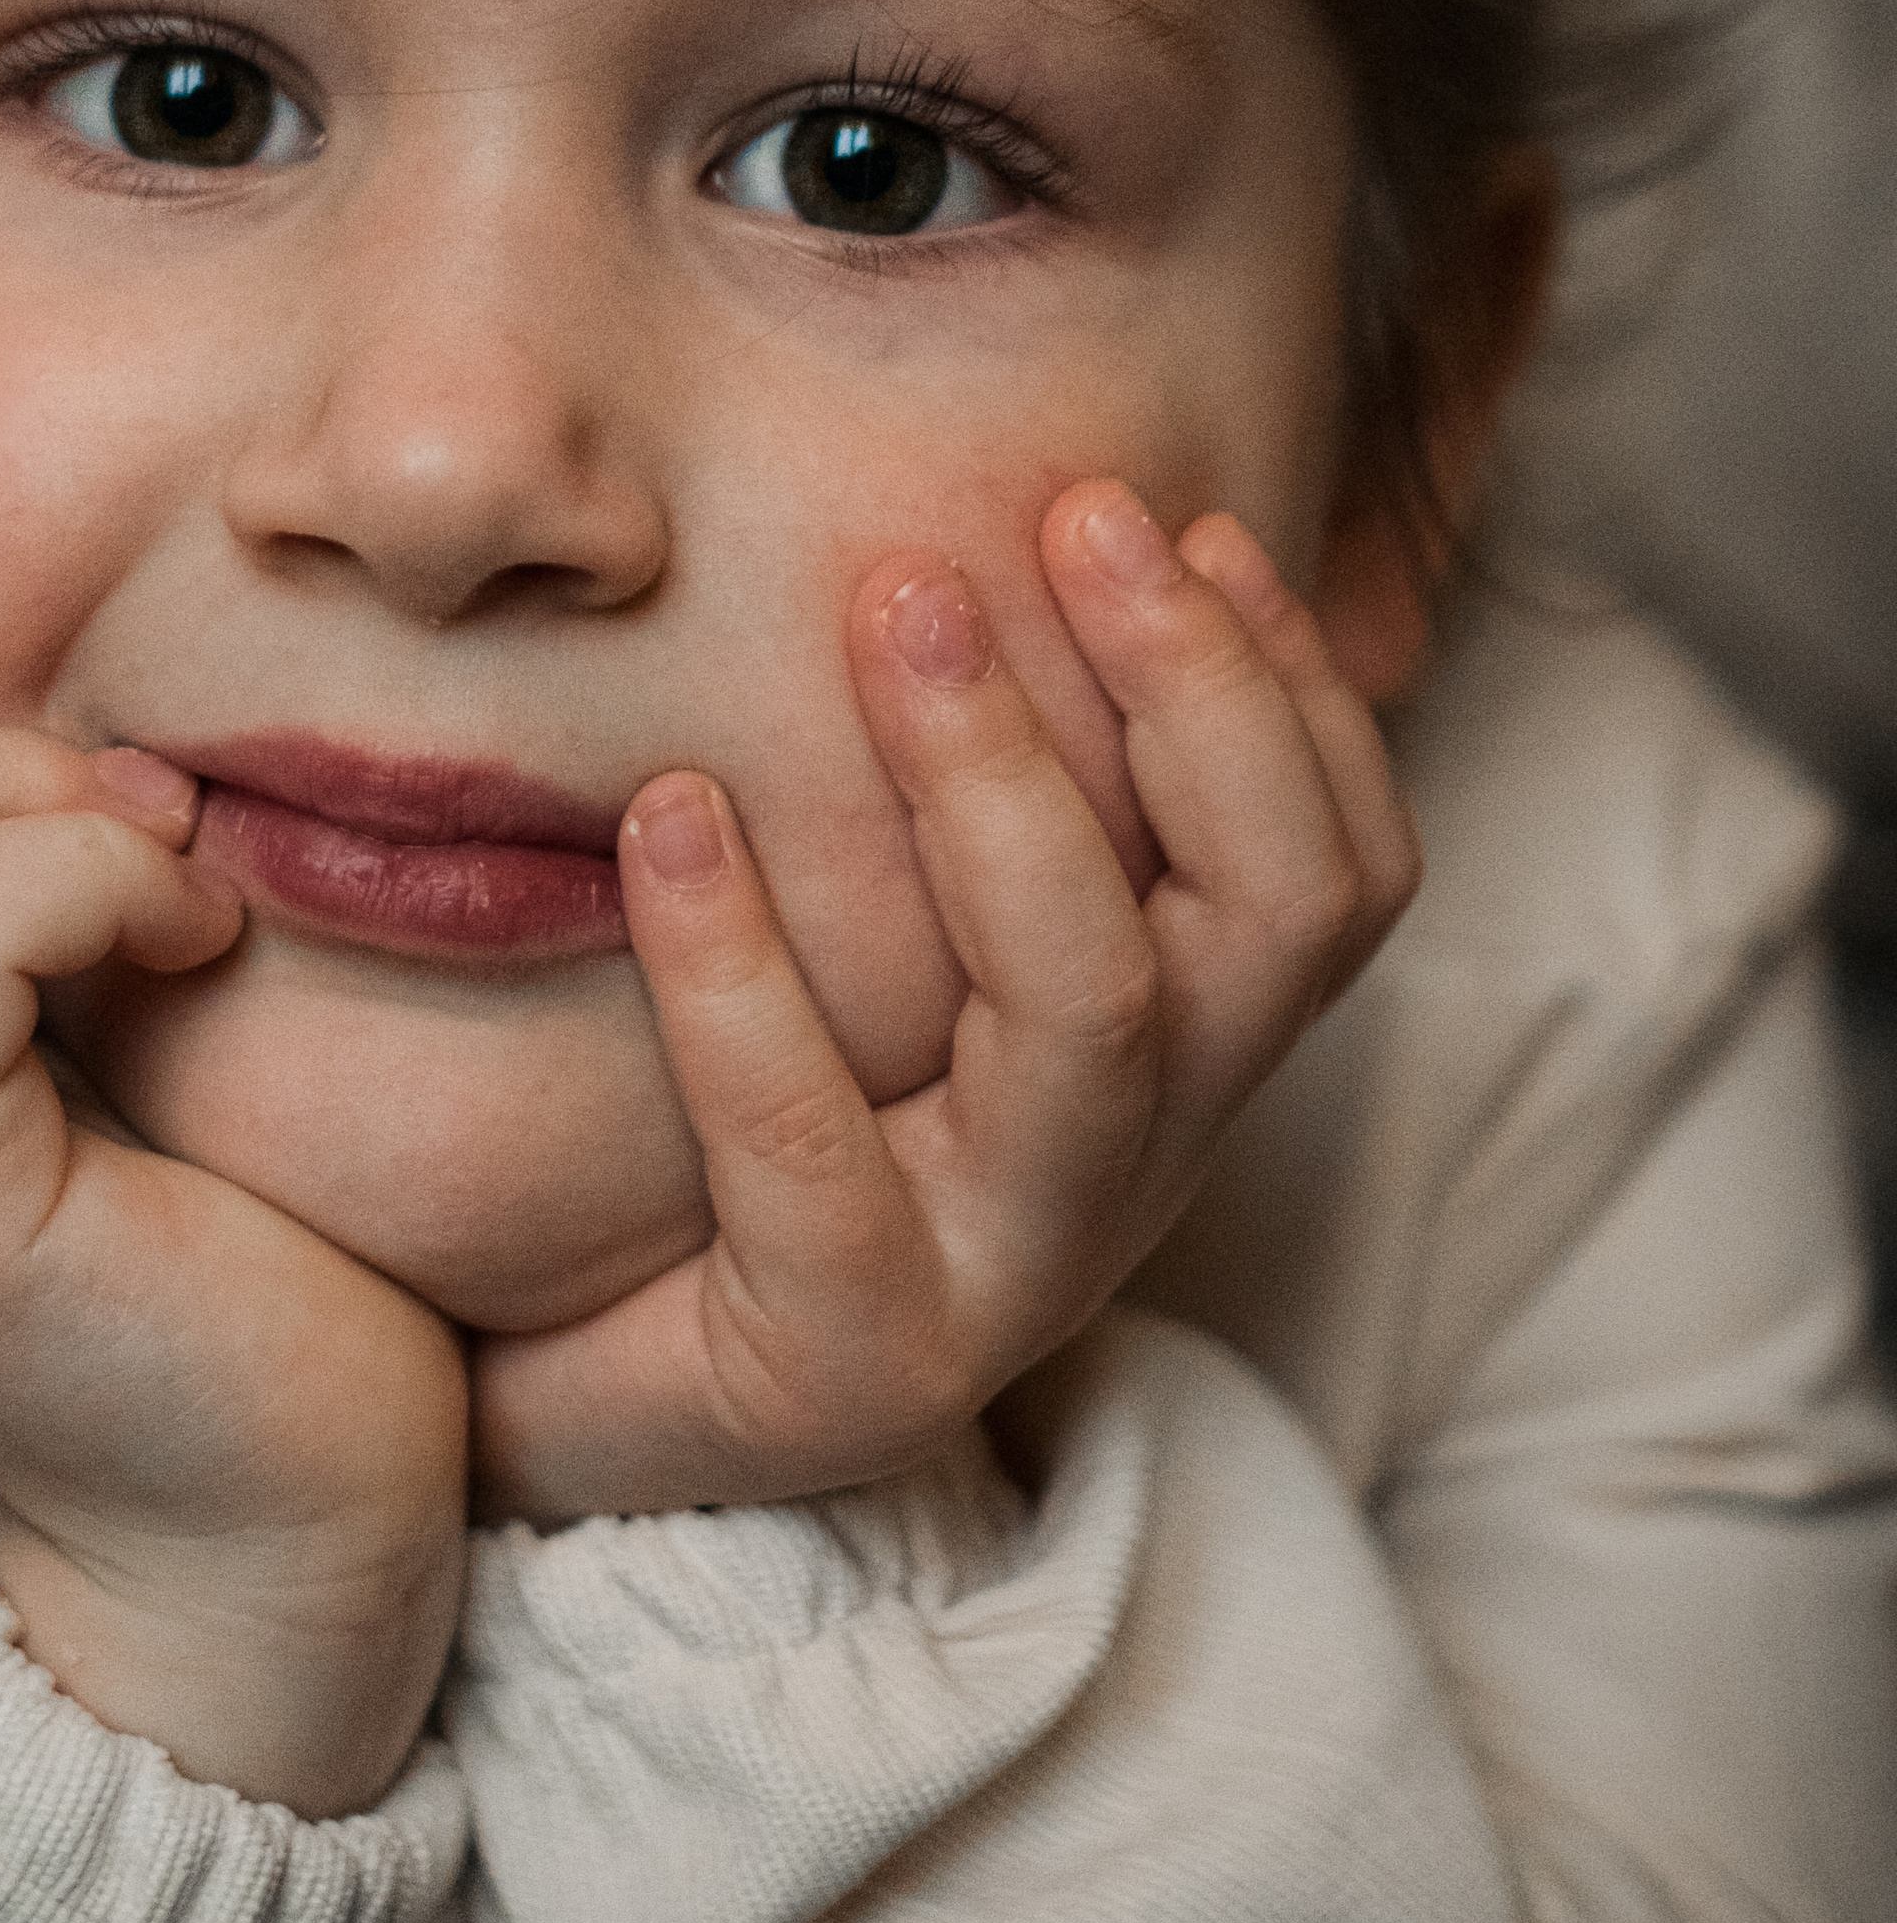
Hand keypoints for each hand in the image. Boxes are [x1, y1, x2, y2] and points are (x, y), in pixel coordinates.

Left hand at [469, 479, 1418, 1523]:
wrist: (584, 1413)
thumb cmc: (737, 1138)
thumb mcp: (891, 954)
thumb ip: (963, 801)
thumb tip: (979, 530)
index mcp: (1175, 1058)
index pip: (1338, 870)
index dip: (1289, 688)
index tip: (1180, 518)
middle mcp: (1133, 1163)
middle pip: (1274, 917)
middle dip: (1190, 689)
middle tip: (1068, 510)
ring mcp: (1006, 1272)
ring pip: (1091, 1014)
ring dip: (1005, 785)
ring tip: (892, 608)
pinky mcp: (850, 1360)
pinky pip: (814, 1151)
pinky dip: (741, 964)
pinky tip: (667, 815)